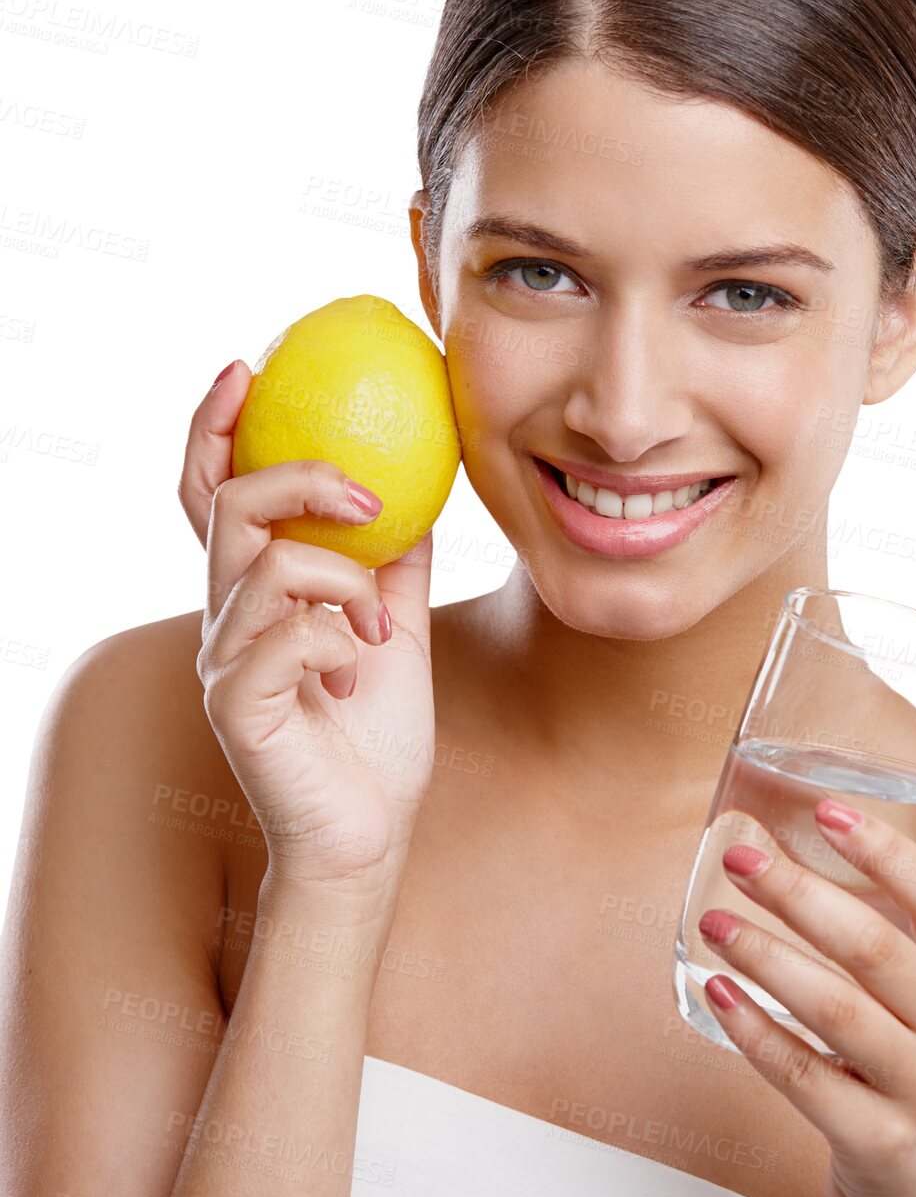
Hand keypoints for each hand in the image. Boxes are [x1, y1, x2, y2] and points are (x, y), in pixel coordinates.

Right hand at [180, 361, 436, 906]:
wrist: (369, 830)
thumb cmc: (376, 734)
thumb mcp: (398, 627)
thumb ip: (396, 562)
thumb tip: (422, 486)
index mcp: (257, 593)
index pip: (212, 492)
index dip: (214, 427)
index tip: (245, 366)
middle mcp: (225, 618)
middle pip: (227, 506)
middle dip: (297, 477)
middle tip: (365, 494)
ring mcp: (222, 662)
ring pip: (266, 567)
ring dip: (344, 582)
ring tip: (379, 627)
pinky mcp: (233, 705)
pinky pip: (285, 633)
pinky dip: (337, 637)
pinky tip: (356, 671)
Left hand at [697, 797, 915, 1196]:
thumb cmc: (914, 1072)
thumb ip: (890, 937)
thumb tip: (791, 851)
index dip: (886, 850)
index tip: (826, 809)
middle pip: (874, 948)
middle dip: (798, 894)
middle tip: (738, 859)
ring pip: (835, 1010)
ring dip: (765, 957)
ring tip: (711, 922)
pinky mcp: (879, 1142)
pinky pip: (803, 1075)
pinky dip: (755, 1030)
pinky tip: (716, 993)